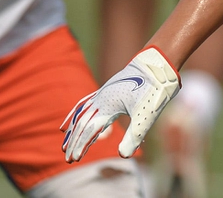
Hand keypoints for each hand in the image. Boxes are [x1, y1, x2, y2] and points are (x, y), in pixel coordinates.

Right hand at [61, 47, 179, 161]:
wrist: (157, 64)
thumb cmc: (154, 90)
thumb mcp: (146, 116)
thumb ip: (134, 136)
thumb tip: (123, 156)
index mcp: (108, 106)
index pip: (89, 130)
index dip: (81, 145)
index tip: (74, 159)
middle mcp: (101, 98)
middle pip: (82, 123)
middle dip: (74, 141)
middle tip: (68, 158)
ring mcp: (103, 92)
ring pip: (82, 112)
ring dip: (73, 128)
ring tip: (64, 141)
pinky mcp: (108, 89)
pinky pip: (87, 102)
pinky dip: (78, 112)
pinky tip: (75, 118)